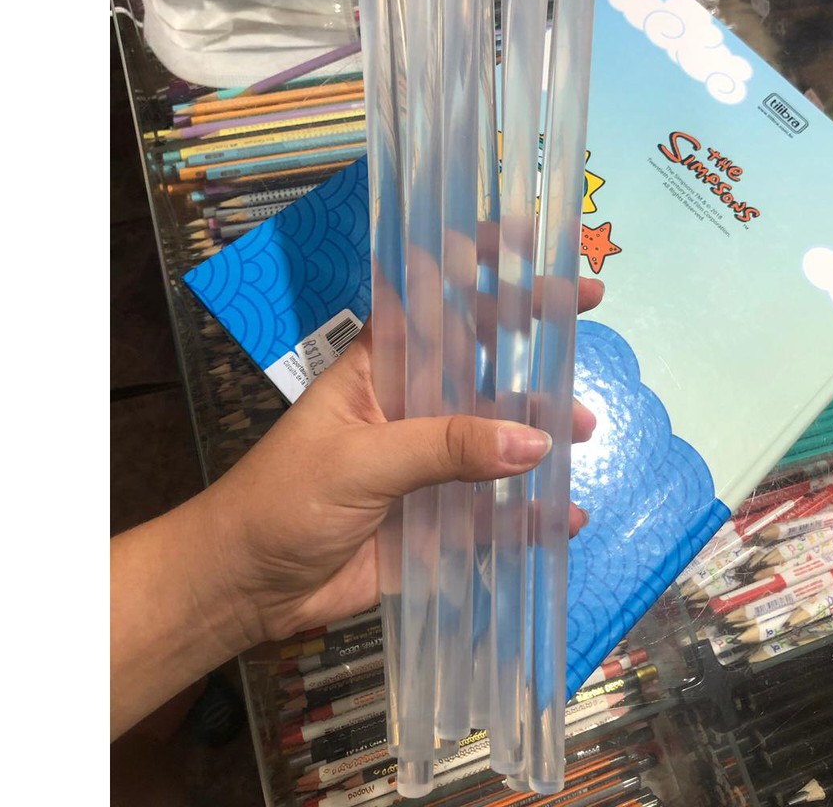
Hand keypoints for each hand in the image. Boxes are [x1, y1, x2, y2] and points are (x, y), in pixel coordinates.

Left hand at [208, 276, 604, 644]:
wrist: (244, 588)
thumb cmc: (283, 501)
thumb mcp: (359, 462)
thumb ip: (444, 447)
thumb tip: (536, 439)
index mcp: (379, 367)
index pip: (432, 298)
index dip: (478, 262)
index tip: (533, 244)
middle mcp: (410, 404)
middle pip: (480, 356)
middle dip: (530, 331)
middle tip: (587, 307)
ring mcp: (428, 461)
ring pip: (496, 431)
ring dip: (540, 423)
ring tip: (584, 427)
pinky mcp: (437, 517)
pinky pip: (494, 509)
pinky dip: (530, 512)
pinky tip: (566, 514)